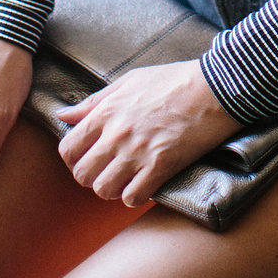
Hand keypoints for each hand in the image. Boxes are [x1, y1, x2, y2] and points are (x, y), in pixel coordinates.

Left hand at [56, 60, 239, 207]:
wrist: (215, 87)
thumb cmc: (172, 80)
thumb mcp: (128, 81)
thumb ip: (94, 101)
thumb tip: (63, 115)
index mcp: (106, 111)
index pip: (68, 148)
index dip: (74, 158)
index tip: (87, 157)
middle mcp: (116, 133)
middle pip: (83, 175)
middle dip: (92, 176)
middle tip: (108, 170)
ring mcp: (137, 151)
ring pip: (104, 190)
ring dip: (113, 188)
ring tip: (126, 177)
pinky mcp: (160, 166)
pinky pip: (132, 197)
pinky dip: (135, 195)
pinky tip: (145, 182)